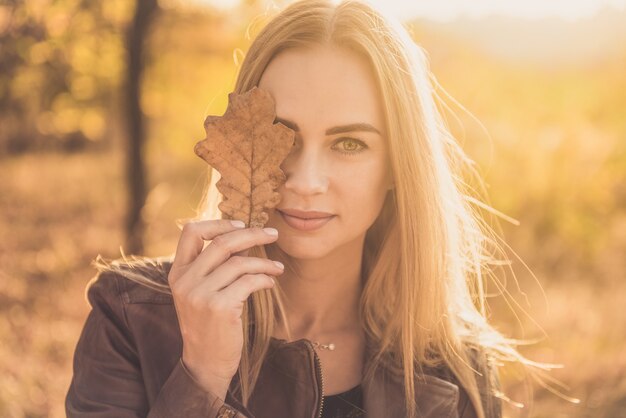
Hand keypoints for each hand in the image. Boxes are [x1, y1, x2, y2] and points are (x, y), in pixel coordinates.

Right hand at [168, 219, 283, 399]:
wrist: (205, 363)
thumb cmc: (209, 324)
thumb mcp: (200, 292)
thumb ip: (212, 267)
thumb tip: (244, 237)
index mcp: (177, 273)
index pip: (191, 232)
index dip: (218, 223)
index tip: (241, 224)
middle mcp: (185, 281)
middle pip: (222, 243)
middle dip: (252, 234)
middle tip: (273, 233)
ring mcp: (200, 294)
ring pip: (239, 263)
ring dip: (264, 262)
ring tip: (277, 267)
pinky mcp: (219, 308)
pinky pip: (249, 282)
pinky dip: (264, 279)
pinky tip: (270, 283)